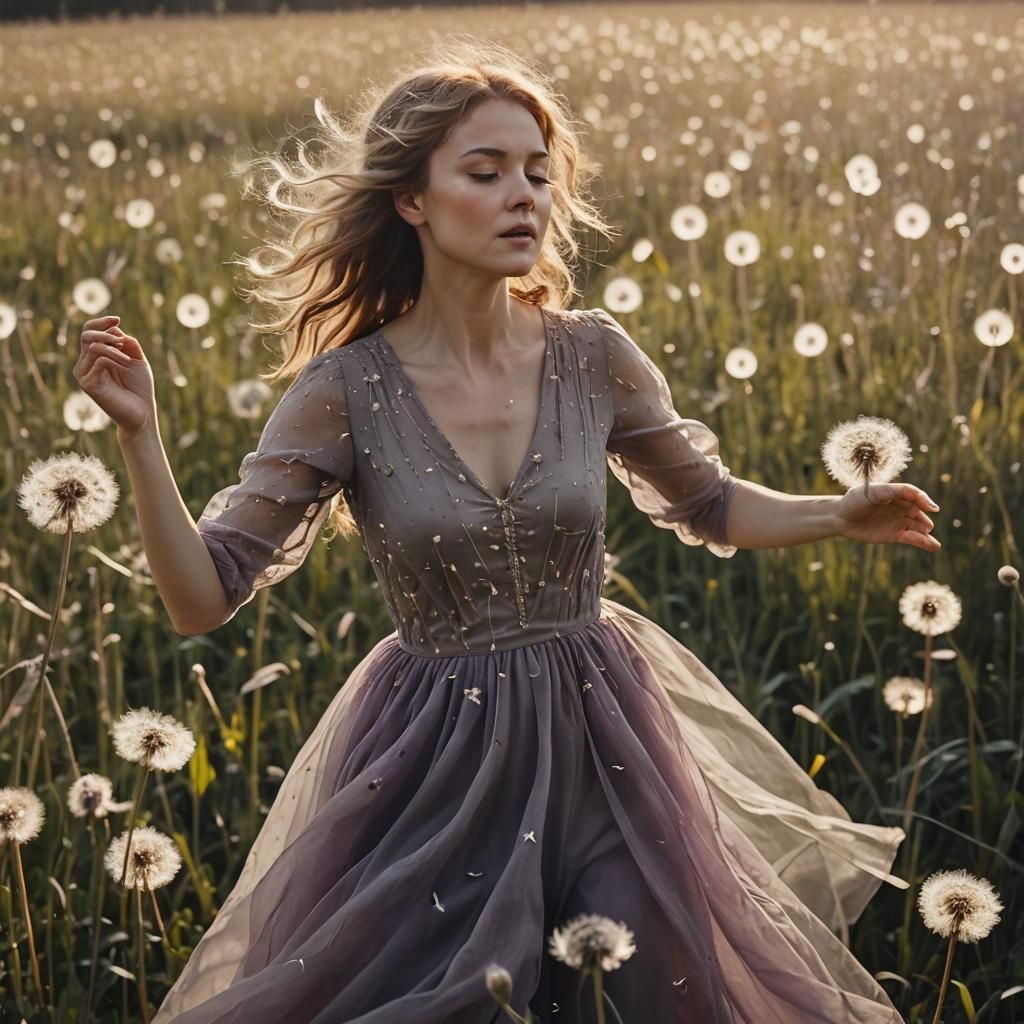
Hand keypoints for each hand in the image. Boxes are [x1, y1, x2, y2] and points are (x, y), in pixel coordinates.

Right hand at [73, 314, 156, 437]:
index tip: (118, 318)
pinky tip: (127, 365)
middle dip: (105, 332)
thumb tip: (115, 328)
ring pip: (93, 346)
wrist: (142, 412)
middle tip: (121, 339)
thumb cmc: (140, 387)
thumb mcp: (137, 359)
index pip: (89, 331)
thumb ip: (127, 343)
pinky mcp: (87, 384)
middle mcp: (86, 364)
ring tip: (130, 360)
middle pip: (86, 335)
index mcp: (95, 356)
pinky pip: (98, 359)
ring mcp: (84, 374)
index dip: (101, 322)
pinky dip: (114, 357)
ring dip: (115, 348)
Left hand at [837, 483, 940, 550]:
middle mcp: (902, 507)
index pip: (916, 496)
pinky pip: (912, 538)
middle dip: (924, 520)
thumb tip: (923, 500)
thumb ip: (901, 491)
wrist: (840, 517)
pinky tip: (933, 546)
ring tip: (934, 544)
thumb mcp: (877, 491)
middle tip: (927, 526)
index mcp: (898, 494)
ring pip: (918, 528)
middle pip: (919, 513)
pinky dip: (923, 542)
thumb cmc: (856, 500)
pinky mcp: (895, 535)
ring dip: (926, 534)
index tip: (932, 508)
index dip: (925, 501)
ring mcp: (899, 522)